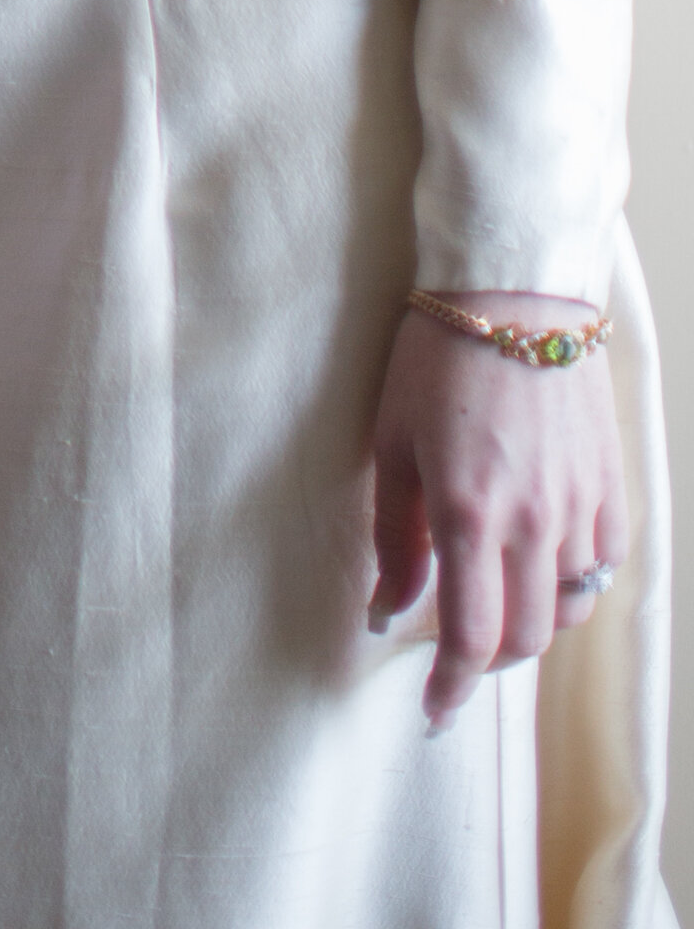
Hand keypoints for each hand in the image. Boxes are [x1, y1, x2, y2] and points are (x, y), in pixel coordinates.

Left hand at [370, 292, 625, 729]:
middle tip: (458, 658)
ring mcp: (580, 505)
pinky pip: (602, 566)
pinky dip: (574, 587)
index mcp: (469, 512)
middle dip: (488, 663)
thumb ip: (395, 537)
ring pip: (569, 609)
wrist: (513, 290)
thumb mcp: (393, 442)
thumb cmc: (436, 359)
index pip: (471, 636)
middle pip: (525, 637)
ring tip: (498, 610)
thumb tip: (389, 612)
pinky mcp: (610, 485)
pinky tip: (544, 573)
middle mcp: (533, 520)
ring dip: (532, 626)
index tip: (435, 710)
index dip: (453, 687)